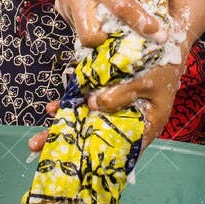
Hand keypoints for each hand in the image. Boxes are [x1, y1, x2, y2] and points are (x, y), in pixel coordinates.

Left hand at [26, 62, 183, 153]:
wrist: (167, 38)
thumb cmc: (163, 64)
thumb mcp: (147, 79)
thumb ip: (123, 93)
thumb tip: (95, 104)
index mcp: (146, 125)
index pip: (121, 150)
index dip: (98, 158)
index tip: (74, 165)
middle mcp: (129, 120)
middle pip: (98, 137)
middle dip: (70, 144)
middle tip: (41, 150)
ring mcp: (116, 107)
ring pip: (88, 121)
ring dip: (64, 127)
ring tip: (37, 141)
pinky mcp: (107, 92)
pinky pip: (86, 103)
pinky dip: (71, 105)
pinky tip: (52, 107)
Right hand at [51, 0, 168, 48]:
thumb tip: (163, 15)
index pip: (122, 7)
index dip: (142, 24)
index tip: (160, 35)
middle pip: (90, 34)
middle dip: (110, 42)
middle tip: (129, 36)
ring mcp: (66, 0)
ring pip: (82, 35)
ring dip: (102, 37)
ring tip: (117, 27)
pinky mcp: (60, 6)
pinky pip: (79, 26)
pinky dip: (94, 26)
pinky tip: (103, 14)